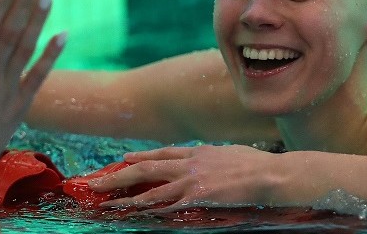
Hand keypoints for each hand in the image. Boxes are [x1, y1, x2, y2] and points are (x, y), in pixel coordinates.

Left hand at [89, 145, 280, 209]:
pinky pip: (168, 205)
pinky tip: (136, 214)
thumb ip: (210, 157)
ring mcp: (191, 181)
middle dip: (119, 176)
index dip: (140, 157)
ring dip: (126, 197)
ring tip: (107, 203)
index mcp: (197, 152)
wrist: (268, 174)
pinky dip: (151, 210)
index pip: (161, 154)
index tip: (123, 160)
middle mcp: (189, 164)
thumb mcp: (227, 153)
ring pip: (151, 188)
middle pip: (146, 168)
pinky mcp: (197, 197)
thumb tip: (204, 160)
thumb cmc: (254, 164)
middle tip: (98, 183)